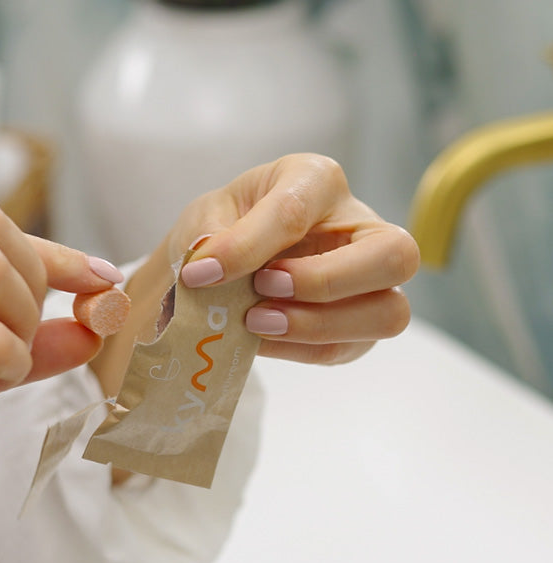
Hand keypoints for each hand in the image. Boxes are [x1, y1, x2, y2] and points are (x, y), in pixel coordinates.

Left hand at [170, 154, 419, 364]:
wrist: (223, 265)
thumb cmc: (226, 229)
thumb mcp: (208, 219)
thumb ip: (212, 240)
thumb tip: (209, 271)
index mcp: (316, 180)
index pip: (296, 211)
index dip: (246, 247)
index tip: (200, 274)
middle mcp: (360, 226)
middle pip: (394, 256)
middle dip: (324, 282)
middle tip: (262, 289)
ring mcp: (369, 281)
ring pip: (389, 313)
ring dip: (319, 326)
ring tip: (258, 322)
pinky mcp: (358, 327)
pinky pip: (348, 348)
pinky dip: (301, 350)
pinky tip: (263, 340)